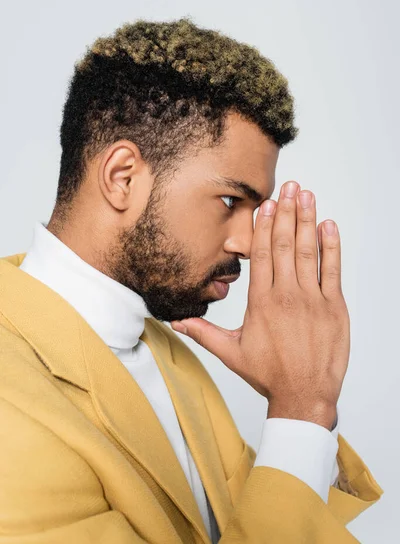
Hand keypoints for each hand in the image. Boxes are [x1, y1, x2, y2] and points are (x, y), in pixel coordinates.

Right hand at [171, 181, 349, 429]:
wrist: (305, 396)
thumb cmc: (269, 374)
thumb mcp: (231, 353)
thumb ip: (203, 332)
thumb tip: (174, 321)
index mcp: (261, 302)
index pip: (263, 255)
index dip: (265, 227)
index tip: (267, 204)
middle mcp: (286, 295)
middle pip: (286, 245)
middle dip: (287, 213)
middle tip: (289, 186)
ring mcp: (313, 299)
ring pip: (309, 252)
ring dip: (307, 221)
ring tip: (307, 195)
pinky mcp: (334, 307)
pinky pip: (334, 270)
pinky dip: (332, 246)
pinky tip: (328, 225)